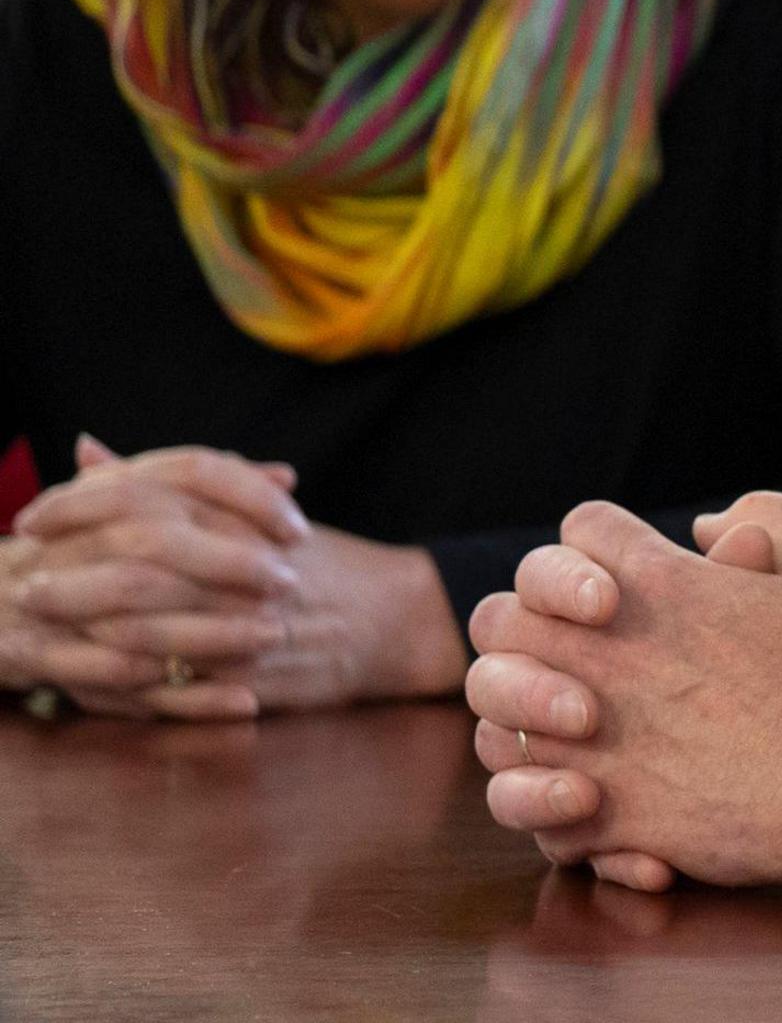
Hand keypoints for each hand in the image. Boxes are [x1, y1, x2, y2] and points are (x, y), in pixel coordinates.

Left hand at [7, 438, 465, 717]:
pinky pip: (177, 683)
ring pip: (152, 626)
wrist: (393, 617)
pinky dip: (123, 680)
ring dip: (85, 629)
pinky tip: (83, 674)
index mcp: (242, 513)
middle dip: (70, 573)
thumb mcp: (246, 507)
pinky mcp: (254, 678)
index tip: (33, 516)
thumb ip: (162, 481)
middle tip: (24, 580)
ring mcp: (250, 623)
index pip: (146, 496)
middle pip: (139, 564)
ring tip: (40, 628)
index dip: (78, 505)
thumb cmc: (310, 559)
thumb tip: (86, 450)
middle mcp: (245, 563)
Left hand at [465, 494, 781, 893]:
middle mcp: (604, 652)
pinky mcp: (600, 810)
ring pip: (490, 716)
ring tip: (572, 729)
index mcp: (657, 584)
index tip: (629, 578)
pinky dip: (541, 799)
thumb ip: (764, 520)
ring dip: (518, 716)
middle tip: (581, 650)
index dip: (600, 546)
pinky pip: (522, 801)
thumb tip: (710, 526)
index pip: (583, 530)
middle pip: (501, 616)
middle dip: (529, 624)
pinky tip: (587, 793)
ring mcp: (591, 737)